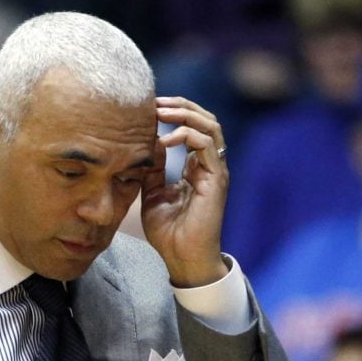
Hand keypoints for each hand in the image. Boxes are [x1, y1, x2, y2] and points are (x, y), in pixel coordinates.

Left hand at [141, 97, 229, 286]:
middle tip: (154, 101)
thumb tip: (145, 144)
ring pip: (210, 126)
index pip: (192, 127)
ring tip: (160, 112)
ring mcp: (215, 171)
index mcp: (196, 167)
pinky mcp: (216, 180)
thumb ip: (152, 170)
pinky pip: (207, 145)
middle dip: (180, 105)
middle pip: (204, 119)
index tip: (147, 108)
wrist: (182, 259)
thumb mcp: (153, 194)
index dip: (173, 113)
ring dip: (184, 114)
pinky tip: (165, 138)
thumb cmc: (169, 233)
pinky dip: (187, 135)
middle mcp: (209, 165)